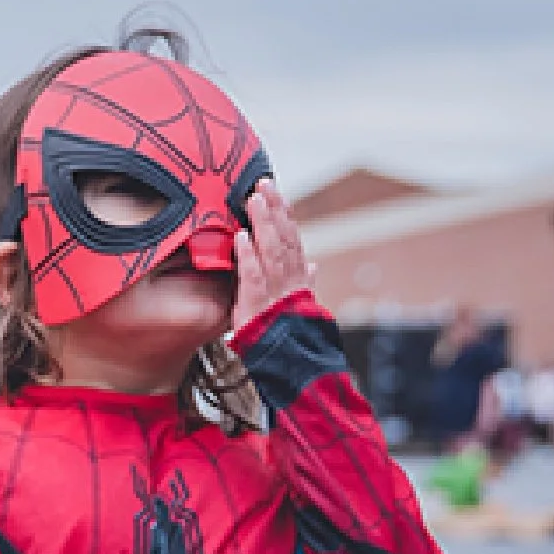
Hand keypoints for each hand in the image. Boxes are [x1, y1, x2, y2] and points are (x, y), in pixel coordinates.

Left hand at [232, 182, 315, 335]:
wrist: (296, 369)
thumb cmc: (294, 339)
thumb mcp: (300, 309)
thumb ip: (305, 283)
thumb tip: (313, 265)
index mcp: (298, 281)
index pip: (292, 241)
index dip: (284, 215)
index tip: (275, 192)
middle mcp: (290, 283)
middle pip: (284, 239)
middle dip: (274, 210)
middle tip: (263, 184)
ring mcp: (276, 295)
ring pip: (272, 252)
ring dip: (263, 224)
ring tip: (254, 200)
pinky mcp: (259, 309)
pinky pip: (254, 278)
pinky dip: (248, 256)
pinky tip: (241, 237)